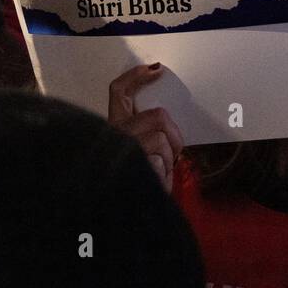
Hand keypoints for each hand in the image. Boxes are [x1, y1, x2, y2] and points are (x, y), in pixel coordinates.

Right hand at [108, 63, 183, 193]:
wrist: (128, 218)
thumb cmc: (138, 186)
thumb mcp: (143, 155)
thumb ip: (149, 135)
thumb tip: (166, 124)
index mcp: (114, 128)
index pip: (119, 92)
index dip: (136, 76)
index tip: (156, 69)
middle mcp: (113, 133)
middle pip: (158, 115)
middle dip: (173, 135)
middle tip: (173, 155)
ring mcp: (122, 146)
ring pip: (162, 138)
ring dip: (168, 159)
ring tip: (157, 175)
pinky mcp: (132, 159)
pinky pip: (160, 158)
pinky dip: (164, 173)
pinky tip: (153, 183)